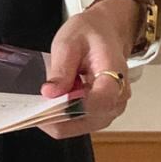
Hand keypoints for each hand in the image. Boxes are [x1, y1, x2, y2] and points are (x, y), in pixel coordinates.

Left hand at [39, 0, 134, 141]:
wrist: (105, 35)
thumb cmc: (90, 35)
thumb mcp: (69, 42)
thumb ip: (61, 68)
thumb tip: (49, 93)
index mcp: (115, 77)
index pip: (97, 103)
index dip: (69, 107)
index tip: (46, 100)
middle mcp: (116, 102)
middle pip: (83, 121)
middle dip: (57, 112)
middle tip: (44, 93)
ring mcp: (109, 113)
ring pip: (76, 127)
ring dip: (59, 113)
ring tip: (56, 89)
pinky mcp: (99, 118)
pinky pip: (76, 125)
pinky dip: (62, 114)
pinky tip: (60, 96)